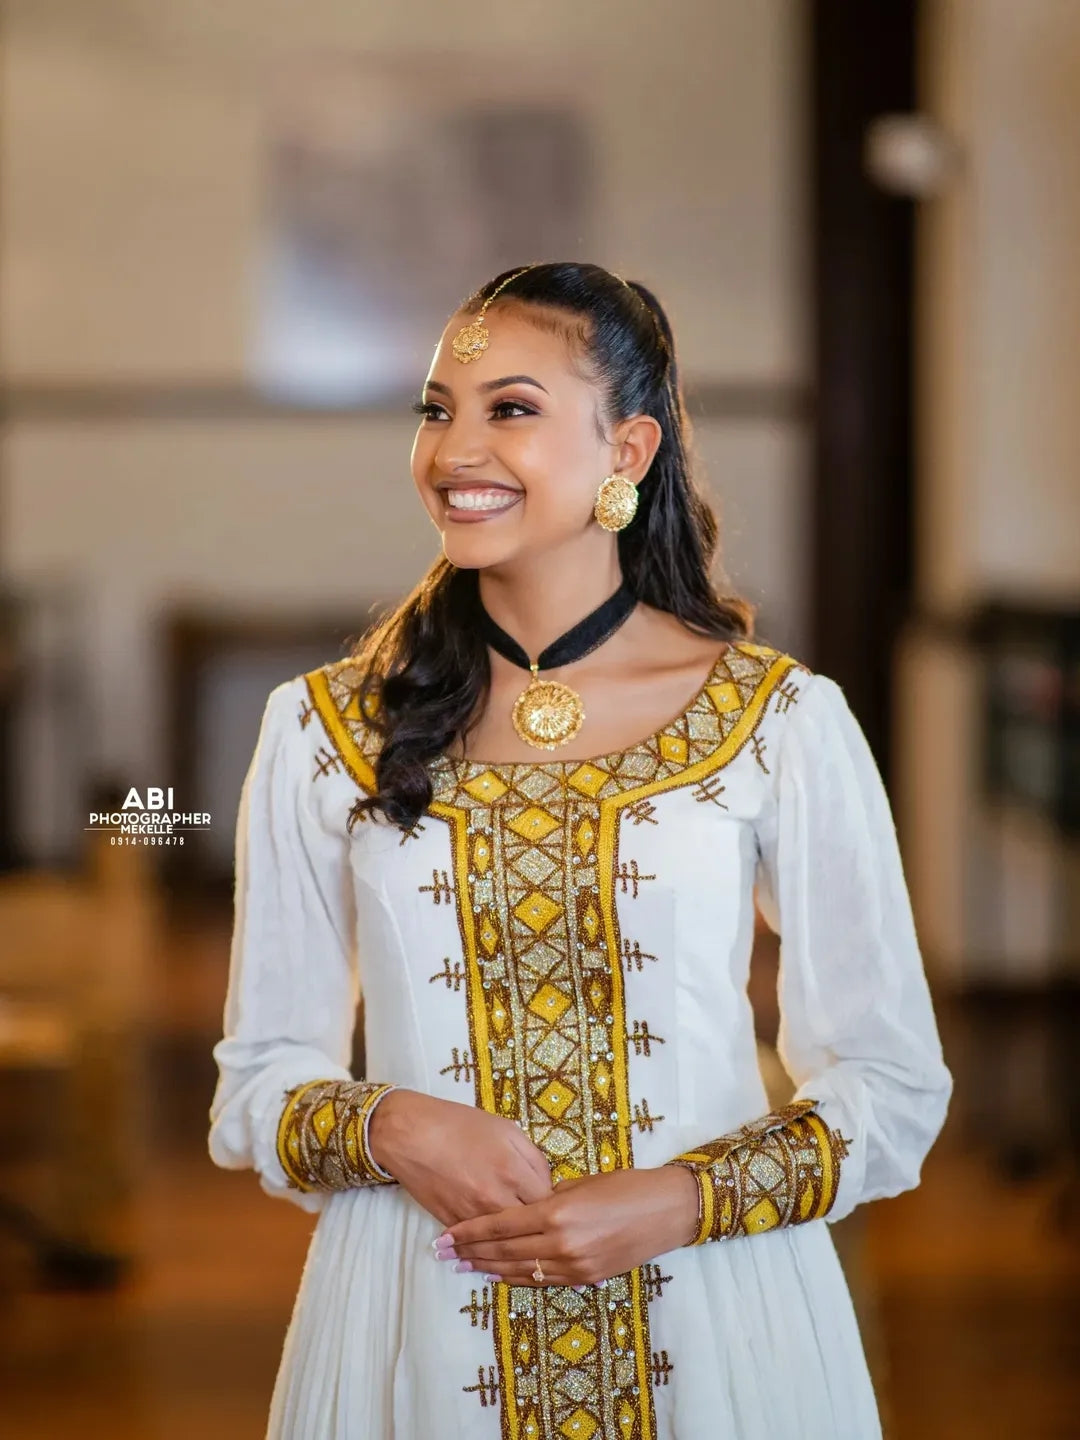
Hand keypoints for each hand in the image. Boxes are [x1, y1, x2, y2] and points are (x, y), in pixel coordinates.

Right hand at [368, 1090, 553, 1226]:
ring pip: (504, 1242)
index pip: (548, 1204)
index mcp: (514, 1171)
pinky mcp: (453, 1225)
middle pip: (529, 1228)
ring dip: (514, 1240)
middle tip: (540, 1223)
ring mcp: (473, 1216)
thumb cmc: (461, 1125)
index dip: (553, 1205)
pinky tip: (494, 1242)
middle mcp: (496, 1198)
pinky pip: (478, 1242)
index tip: (552, 1204)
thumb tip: (547, 1185)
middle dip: (537, 1227)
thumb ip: (534, 1159)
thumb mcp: (507, 1130)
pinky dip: (487, 1242)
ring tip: (521, 1239)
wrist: (411, 1133)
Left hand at [435, 1165, 700, 1286]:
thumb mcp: (581, 1183)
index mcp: (556, 1212)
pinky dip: (518, 1277)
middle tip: (443, 1254)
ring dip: (489, 1268)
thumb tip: (524, 1205)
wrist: (666, 1211)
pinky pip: (543, 1280)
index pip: (500, 1224)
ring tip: (463, 1266)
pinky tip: (500, 1275)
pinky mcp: (586, 1278)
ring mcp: (573, 1265)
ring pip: (520, 1270)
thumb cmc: (625, 1186)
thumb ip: (549, 1197)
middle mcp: (560, 1243)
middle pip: (503, 1250)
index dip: (470, 1231)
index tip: (446, 1235)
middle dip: (470, 1252)